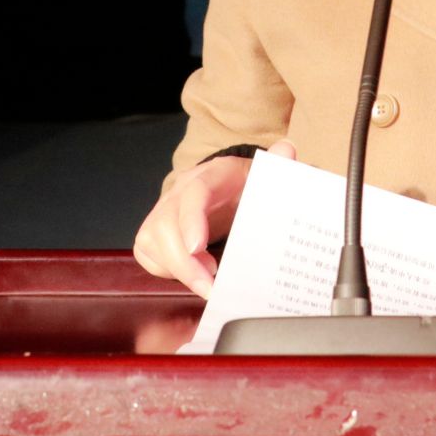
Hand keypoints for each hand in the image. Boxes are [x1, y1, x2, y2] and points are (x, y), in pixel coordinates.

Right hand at [133, 140, 296, 298]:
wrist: (232, 190)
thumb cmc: (249, 188)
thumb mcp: (267, 177)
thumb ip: (279, 167)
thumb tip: (287, 149)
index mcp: (212, 175)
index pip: (194, 192)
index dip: (191, 219)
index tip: (196, 248)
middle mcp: (181, 190)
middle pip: (165, 223)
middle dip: (184, 262)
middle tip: (210, 286)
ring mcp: (164, 209)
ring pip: (151, 239)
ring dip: (177, 269)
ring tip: (207, 285)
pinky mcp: (154, 232)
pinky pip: (148, 254)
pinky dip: (168, 272)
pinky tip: (193, 278)